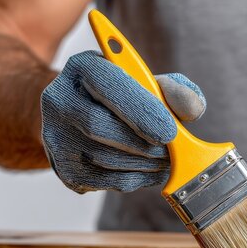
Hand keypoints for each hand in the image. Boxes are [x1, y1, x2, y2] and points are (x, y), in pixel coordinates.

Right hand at [41, 51, 204, 192]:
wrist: (88, 119)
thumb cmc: (128, 98)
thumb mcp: (153, 84)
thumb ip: (177, 91)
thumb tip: (191, 108)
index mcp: (83, 66)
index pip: (108, 84)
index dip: (141, 110)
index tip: (170, 132)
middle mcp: (59, 98)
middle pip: (98, 126)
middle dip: (143, 144)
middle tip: (171, 151)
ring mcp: (55, 135)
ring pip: (102, 157)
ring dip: (143, 164)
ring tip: (164, 160)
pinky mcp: (62, 167)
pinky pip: (102, 180)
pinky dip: (134, 179)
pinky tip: (150, 171)